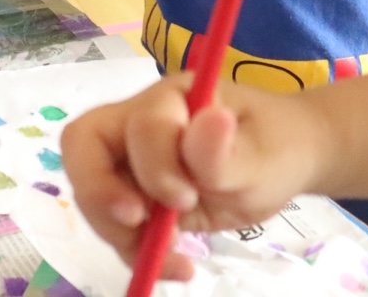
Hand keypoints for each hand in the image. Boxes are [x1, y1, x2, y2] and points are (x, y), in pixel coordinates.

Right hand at [62, 76, 323, 275]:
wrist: (282, 160)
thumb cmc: (272, 145)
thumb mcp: (260, 155)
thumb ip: (225, 152)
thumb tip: (209, 122)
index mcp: (169, 99)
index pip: (136, 124)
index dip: (152, 164)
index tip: (186, 197)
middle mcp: (138, 123)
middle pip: (84, 148)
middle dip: (100, 193)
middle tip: (137, 225)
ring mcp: (133, 160)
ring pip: (93, 192)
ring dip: (121, 233)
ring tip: (173, 258)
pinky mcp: (138, 195)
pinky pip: (118, 225)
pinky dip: (138, 253)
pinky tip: (178, 267)